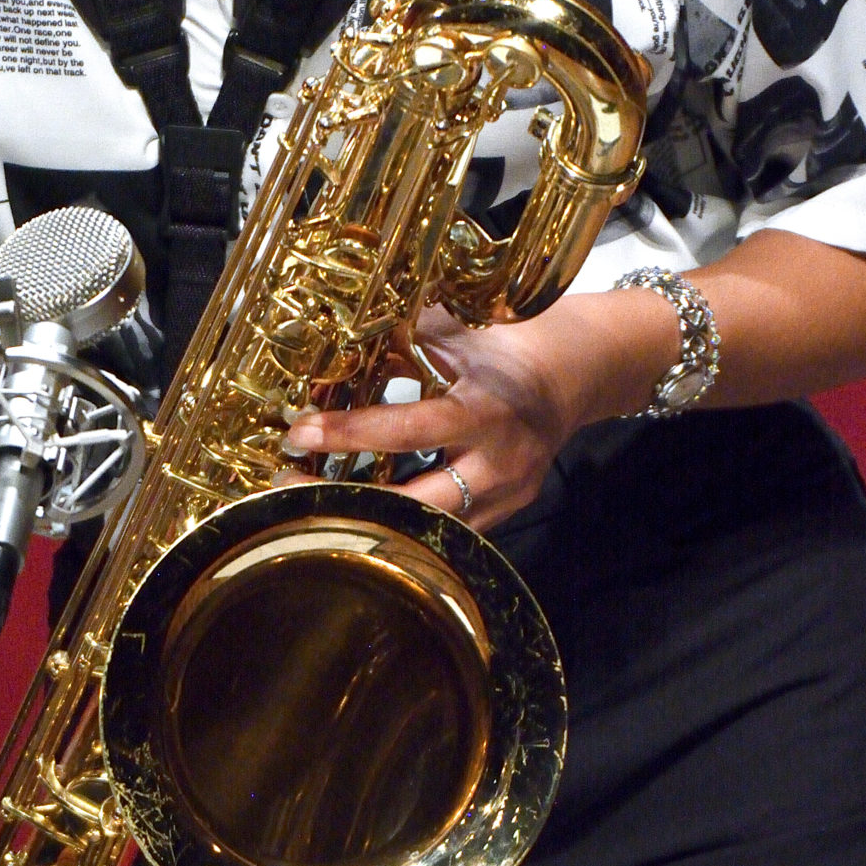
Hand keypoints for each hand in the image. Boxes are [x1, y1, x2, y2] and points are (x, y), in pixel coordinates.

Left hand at [281, 292, 677, 531]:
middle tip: (289, 487)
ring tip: (311, 504)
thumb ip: (400, 342)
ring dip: (369, 519)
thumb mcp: (457, 334)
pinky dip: (404, 523)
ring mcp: (504, 498)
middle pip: (415, 505)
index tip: (298, 432)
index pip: (407, 429)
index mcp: (484, 411)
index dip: (349, 432)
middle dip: (349, 503)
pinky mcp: (506, 515)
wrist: (577, 373)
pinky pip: (447, 530)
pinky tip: (361, 511)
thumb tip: (332, 348)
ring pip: (428, 531)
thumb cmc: (507, 347)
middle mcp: (496, 464)